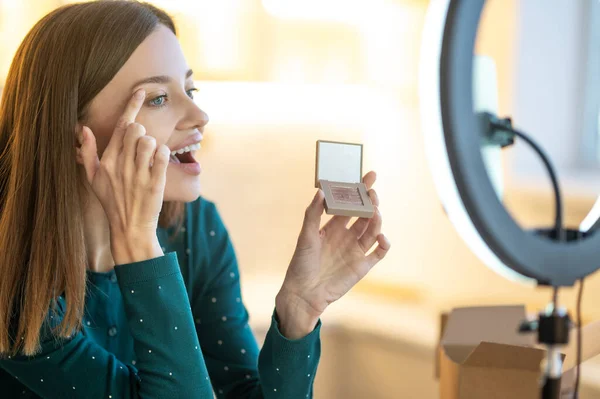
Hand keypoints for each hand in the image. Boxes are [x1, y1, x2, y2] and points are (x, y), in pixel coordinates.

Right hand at [77, 89, 169, 263]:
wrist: (129, 229)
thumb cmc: (112, 202)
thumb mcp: (93, 179)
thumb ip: (87, 153)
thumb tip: (82, 128)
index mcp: (108, 161)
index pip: (121, 126)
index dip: (132, 106)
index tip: (142, 92)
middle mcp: (121, 166)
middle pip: (135, 130)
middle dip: (142, 132)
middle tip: (142, 146)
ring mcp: (138, 175)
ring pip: (149, 141)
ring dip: (153, 145)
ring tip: (150, 158)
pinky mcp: (154, 184)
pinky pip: (161, 156)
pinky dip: (163, 154)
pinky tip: (160, 161)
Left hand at [276, 171, 390, 337]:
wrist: (304, 293)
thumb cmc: (300, 263)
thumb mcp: (305, 235)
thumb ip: (313, 213)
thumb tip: (321, 191)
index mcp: (333, 226)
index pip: (349, 203)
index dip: (360, 190)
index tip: (368, 175)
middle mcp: (347, 235)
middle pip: (364, 214)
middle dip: (370, 202)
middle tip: (372, 193)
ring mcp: (356, 250)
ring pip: (373, 230)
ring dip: (376, 220)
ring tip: (375, 211)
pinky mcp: (363, 266)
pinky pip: (379, 252)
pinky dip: (384, 244)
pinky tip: (381, 237)